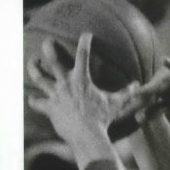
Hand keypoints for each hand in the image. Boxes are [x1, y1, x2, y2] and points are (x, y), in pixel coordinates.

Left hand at [26, 33, 149, 144]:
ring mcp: (56, 95)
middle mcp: (66, 83)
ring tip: (33, 62)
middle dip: (48, 47)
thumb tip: (137, 86)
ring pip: (39, 77)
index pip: (83, 54)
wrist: (88, 136)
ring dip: (34, 68)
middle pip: (51, 59)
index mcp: (81, 79)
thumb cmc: (102, 120)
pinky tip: (32, 99)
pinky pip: (38, 103)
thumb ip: (126, 94)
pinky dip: (34, 101)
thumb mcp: (115, 105)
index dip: (85, 41)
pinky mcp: (50, 108)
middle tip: (47, 42)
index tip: (86, 34)